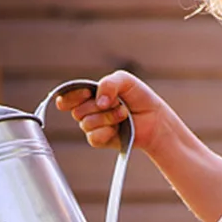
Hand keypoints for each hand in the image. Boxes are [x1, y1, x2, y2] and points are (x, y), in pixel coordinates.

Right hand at [54, 71, 170, 154]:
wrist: (154, 118)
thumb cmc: (139, 97)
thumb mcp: (125, 80)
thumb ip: (109, 83)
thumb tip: (98, 102)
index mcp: (89, 94)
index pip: (66, 97)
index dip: (71, 96)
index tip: (86, 94)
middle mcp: (88, 110)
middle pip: (77, 111)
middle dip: (98, 106)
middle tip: (117, 103)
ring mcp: (93, 126)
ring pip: (86, 124)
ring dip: (108, 118)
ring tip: (123, 114)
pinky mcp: (100, 140)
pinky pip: (93, 138)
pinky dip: (106, 131)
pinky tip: (117, 128)